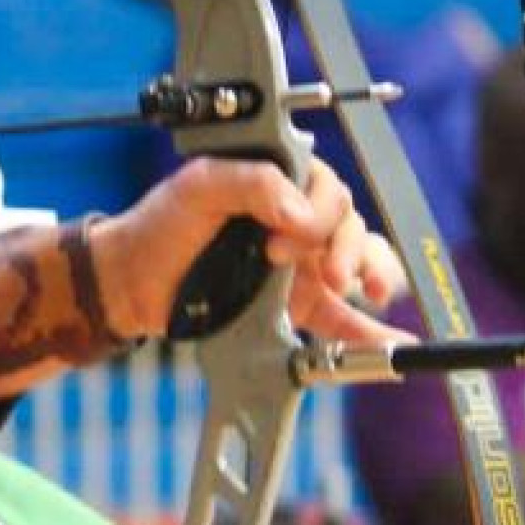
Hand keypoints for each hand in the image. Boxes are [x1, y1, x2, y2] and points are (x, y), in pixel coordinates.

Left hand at [93, 156, 413, 347]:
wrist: (130, 282)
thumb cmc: (160, 225)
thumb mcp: (199, 186)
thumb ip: (252, 183)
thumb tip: (301, 210)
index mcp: (277, 182)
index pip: (326, 187)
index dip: (318, 211)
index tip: (287, 234)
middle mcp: (294, 219)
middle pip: (348, 225)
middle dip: (345, 247)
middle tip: (323, 272)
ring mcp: (298, 262)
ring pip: (358, 262)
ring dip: (373, 274)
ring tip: (366, 292)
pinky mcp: (294, 303)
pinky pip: (342, 316)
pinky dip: (369, 331)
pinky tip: (394, 343)